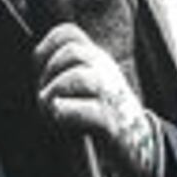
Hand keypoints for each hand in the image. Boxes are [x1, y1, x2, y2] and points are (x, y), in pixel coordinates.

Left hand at [34, 24, 162, 176]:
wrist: (140, 143)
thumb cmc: (103, 114)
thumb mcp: (87, 85)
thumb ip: (66, 72)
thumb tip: (36, 74)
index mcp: (97, 59)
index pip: (68, 34)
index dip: (45, 49)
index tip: (38, 72)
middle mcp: (106, 71)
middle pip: (71, 52)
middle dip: (48, 74)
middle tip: (43, 98)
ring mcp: (111, 95)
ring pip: (79, 77)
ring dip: (54, 93)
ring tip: (49, 110)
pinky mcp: (113, 123)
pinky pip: (87, 110)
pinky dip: (66, 112)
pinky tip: (59, 117)